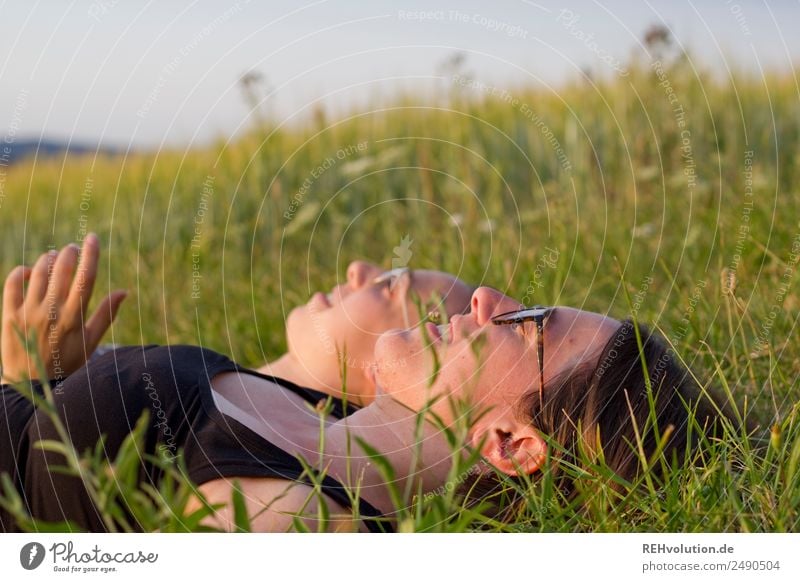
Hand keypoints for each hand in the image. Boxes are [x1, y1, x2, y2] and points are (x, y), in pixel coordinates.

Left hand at [1, 233, 127, 383]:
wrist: (31, 383)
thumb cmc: (67, 362)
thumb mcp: (91, 342)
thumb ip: (106, 314)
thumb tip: (124, 291)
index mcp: (75, 317)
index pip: (85, 277)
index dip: (91, 254)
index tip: (92, 238)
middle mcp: (51, 312)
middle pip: (62, 269)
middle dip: (69, 252)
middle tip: (72, 248)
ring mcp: (28, 312)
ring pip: (39, 272)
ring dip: (48, 259)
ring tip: (53, 257)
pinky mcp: (9, 314)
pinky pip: (13, 282)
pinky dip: (22, 271)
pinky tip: (30, 272)